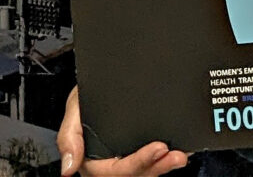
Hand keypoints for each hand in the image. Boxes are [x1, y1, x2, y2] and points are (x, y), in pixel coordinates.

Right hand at [59, 88, 187, 176]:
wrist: (98, 84)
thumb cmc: (85, 98)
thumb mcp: (74, 109)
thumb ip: (69, 137)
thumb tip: (68, 169)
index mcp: (93, 161)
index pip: (116, 171)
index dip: (139, 162)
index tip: (159, 148)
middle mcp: (112, 165)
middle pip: (136, 175)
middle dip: (157, 167)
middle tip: (176, 155)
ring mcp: (128, 160)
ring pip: (147, 173)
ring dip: (165, 166)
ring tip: (181, 155)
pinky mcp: (141, 154)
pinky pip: (155, 164)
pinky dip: (168, 160)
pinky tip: (184, 150)